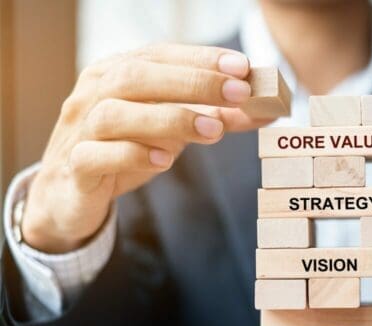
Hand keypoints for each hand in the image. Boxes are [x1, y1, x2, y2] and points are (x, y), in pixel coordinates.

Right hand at [21, 44, 268, 252]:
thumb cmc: (126, 149)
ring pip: (115, 113)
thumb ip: (215, 117)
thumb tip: (266, 111)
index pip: (159, 55)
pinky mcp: (75, 167)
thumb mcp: (173, 130)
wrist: (72, 193)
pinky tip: (165, 160)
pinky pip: (96, 156)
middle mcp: (95, 94)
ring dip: (169, 118)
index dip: (201, 58)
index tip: (243, 67)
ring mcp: (80, 130)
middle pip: (137, 76)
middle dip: (193, 82)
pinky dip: (132, 155)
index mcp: (117, 74)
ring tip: (214, 131)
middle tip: (239, 93)